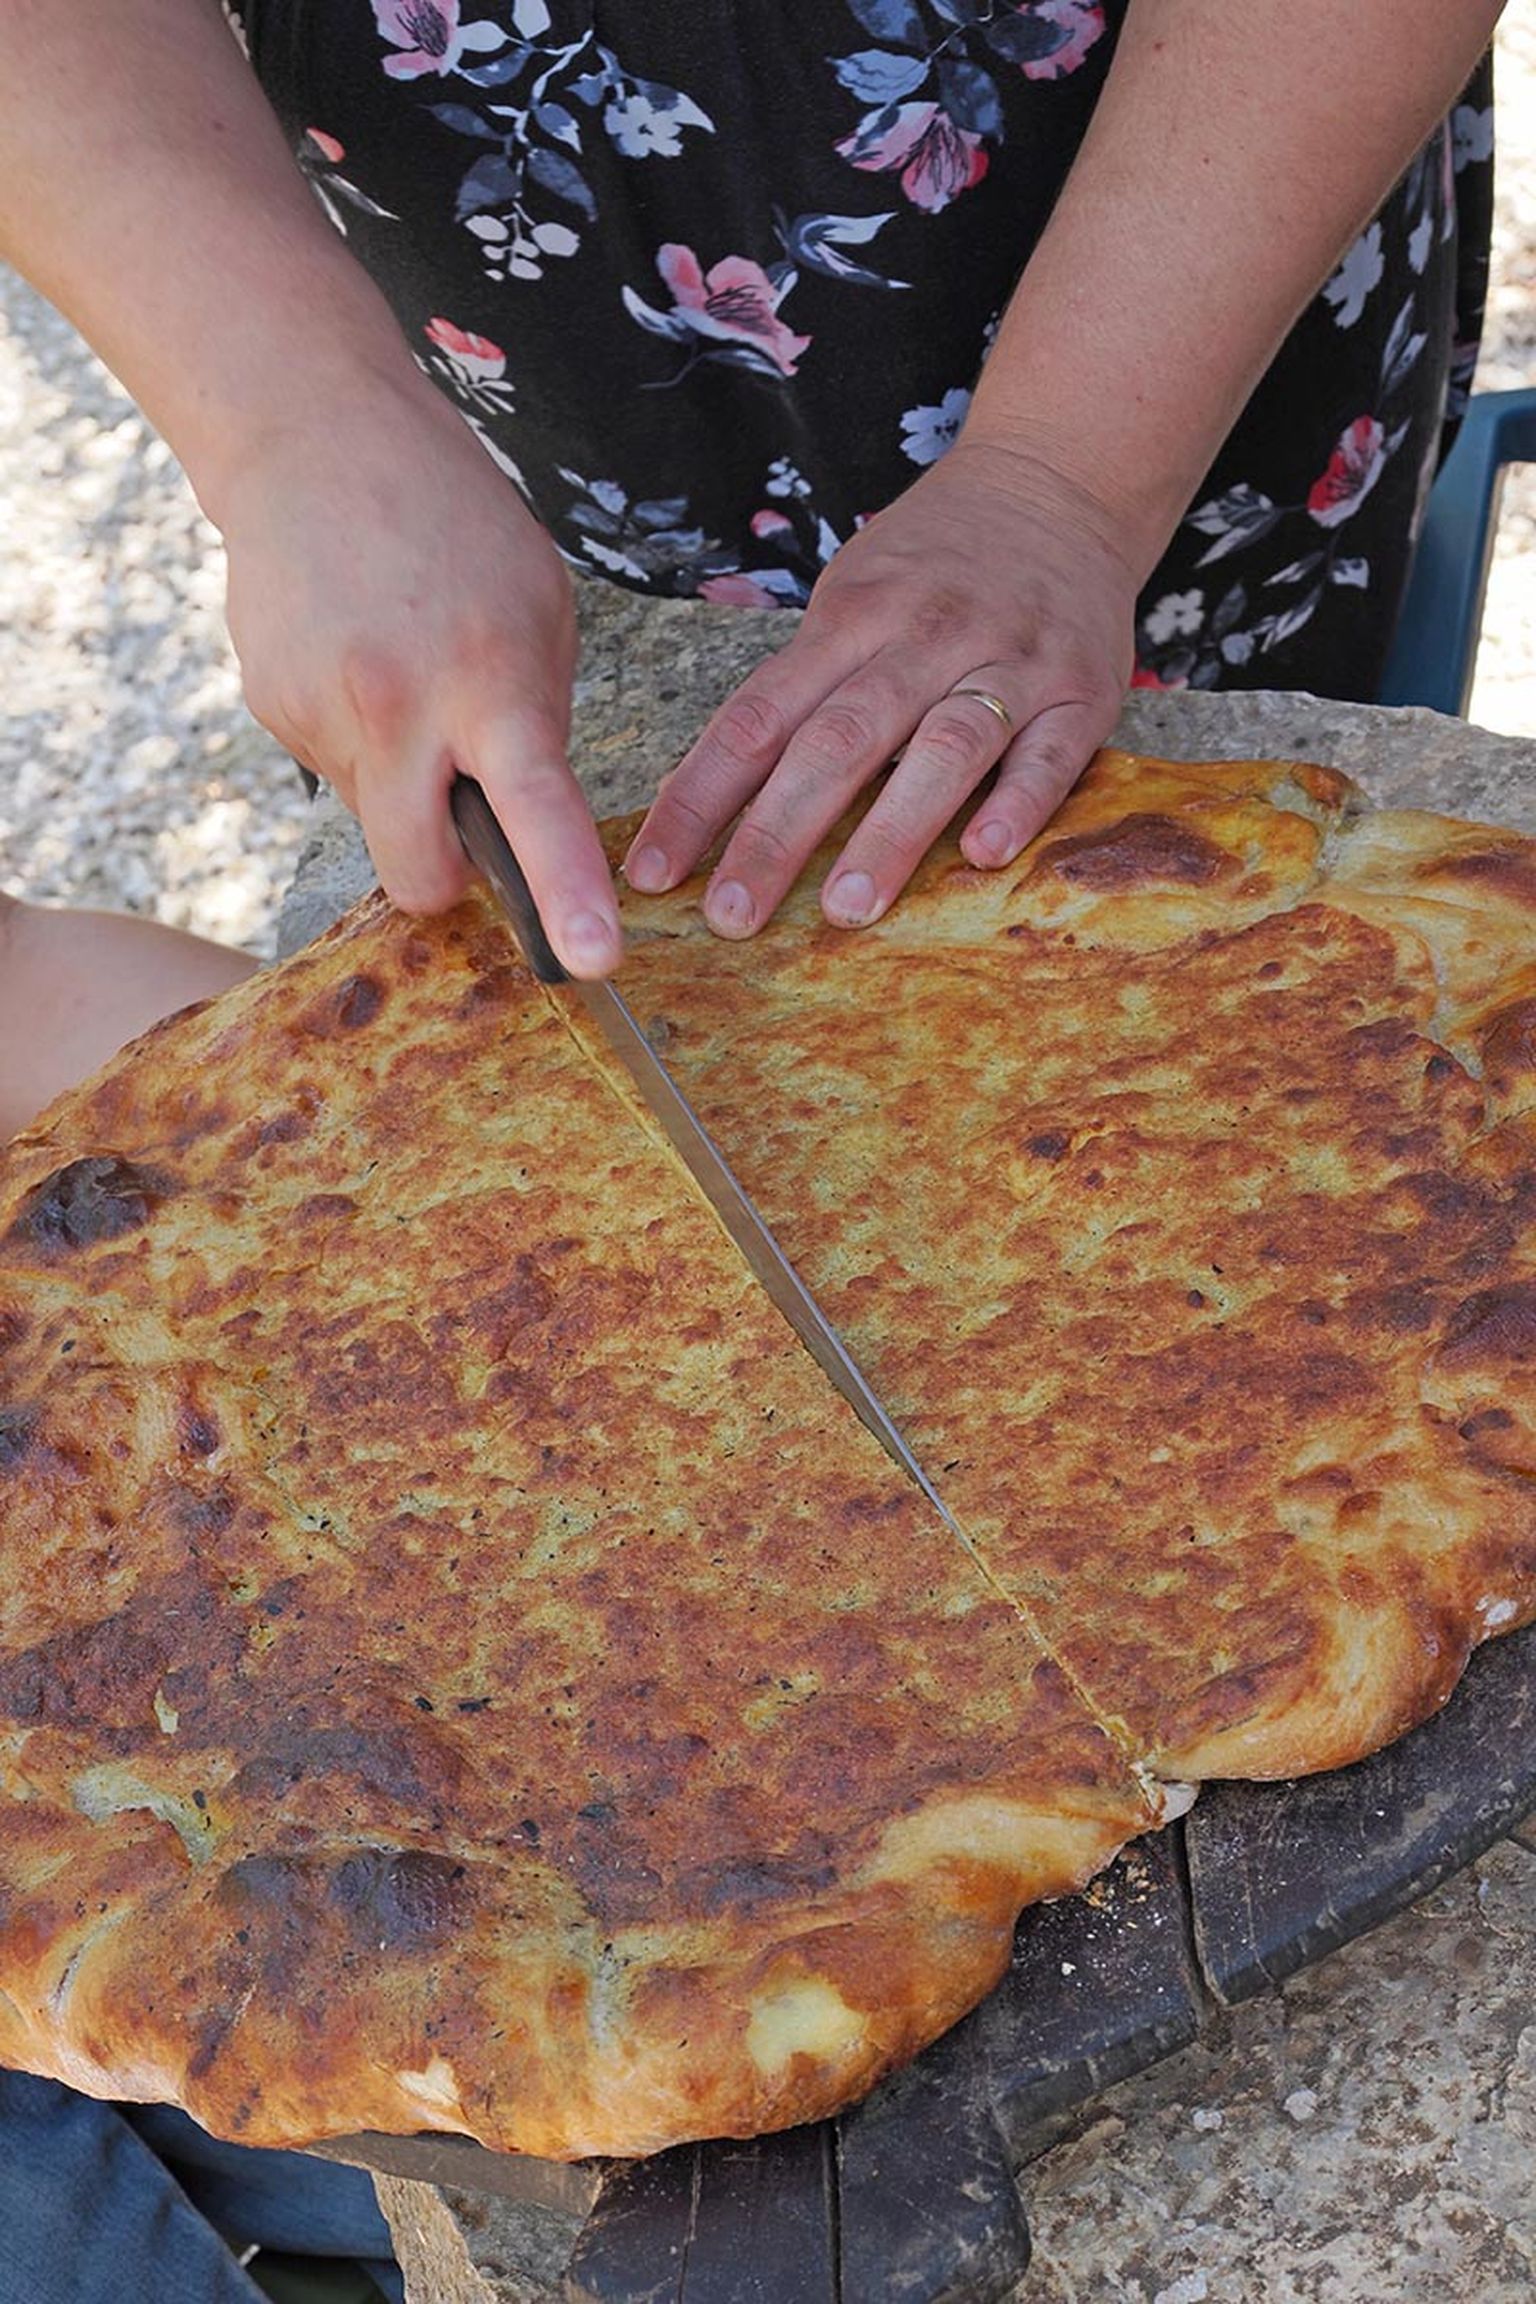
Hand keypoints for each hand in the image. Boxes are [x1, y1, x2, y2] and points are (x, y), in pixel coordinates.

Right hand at [216, 372, 622, 976]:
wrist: (310, 437)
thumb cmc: (451, 521)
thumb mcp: (539, 607)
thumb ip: (537, 720)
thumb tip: (528, 819)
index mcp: (490, 679)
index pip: (535, 810)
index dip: (565, 893)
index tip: (592, 958)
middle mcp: (399, 708)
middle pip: (418, 879)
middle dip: (445, 880)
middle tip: (463, 823)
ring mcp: (322, 714)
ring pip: (374, 823)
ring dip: (399, 787)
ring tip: (404, 682)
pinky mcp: (271, 709)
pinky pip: (334, 771)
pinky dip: (355, 739)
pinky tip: (360, 661)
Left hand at [624, 439, 1136, 936]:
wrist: (1061, 481)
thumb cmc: (936, 562)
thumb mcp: (854, 596)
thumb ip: (802, 689)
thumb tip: (714, 797)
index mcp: (851, 618)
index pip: (757, 717)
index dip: (700, 797)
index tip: (655, 874)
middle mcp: (924, 637)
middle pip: (837, 741)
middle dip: (777, 834)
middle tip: (732, 917)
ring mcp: (1008, 661)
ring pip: (943, 749)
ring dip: (890, 832)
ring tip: (845, 909)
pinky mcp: (1082, 692)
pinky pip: (1049, 753)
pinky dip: (1017, 802)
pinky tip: (983, 854)